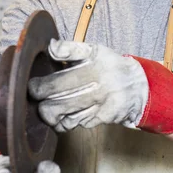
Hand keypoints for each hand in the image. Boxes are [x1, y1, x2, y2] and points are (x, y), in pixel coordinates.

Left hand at [28, 39, 148, 132]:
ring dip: (54, 117)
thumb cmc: (111, 66)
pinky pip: (79, 124)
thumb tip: (50, 47)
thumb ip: (71, 49)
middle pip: (59, 101)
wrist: (139, 86)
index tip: (32, 88)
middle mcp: (100, 81)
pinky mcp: (107, 117)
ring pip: (67, 117)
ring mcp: (104, 101)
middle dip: (42, 104)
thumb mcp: (94, 50)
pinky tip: (68, 117)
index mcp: (94, 61)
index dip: (40, 86)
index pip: (60, 77)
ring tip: (50, 112)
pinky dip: (70, 122)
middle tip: (37, 102)